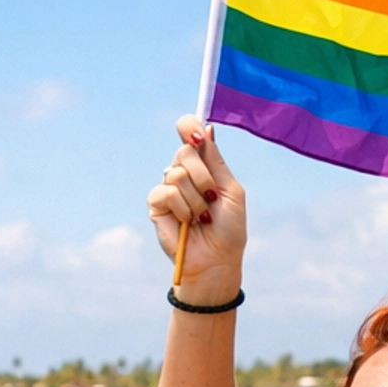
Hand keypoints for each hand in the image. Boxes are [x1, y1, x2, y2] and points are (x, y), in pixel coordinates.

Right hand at [147, 119, 245, 298]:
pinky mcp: (156, 204)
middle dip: (204, 176)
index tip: (196, 134)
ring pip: (177, 173)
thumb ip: (217, 161)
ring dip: (196, 198)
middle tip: (211, 197)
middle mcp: (182, 172)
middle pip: (185, 151)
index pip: (188, 133)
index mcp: (202, 165)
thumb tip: (207, 129)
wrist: (217, 260)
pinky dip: (183, 208)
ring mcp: (168, 188)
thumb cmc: (229, 229)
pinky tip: (188, 222)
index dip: (189, 126)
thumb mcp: (231, 190)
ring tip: (202, 216)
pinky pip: (167, 192)